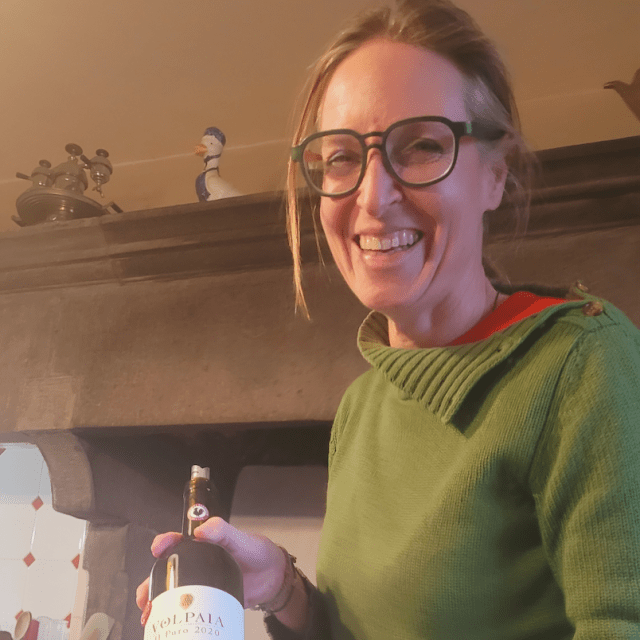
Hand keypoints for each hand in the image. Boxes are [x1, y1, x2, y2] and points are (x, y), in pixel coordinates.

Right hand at [136, 518, 287, 622]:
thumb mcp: (241, 538)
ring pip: (171, 593)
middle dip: (151, 584)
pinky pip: (187, 608)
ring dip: (157, 603)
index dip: (164, 543)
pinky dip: (174, 617)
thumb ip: (224, 530)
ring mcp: (200, 584)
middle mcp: (197, 564)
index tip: (159, 548)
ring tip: (149, 615)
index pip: (177, 542)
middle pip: (166, 572)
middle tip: (144, 596)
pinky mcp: (207, 601)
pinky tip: (166, 625)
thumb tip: (202, 530)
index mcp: (202, 544)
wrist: (273, 577)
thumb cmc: (257, 551)